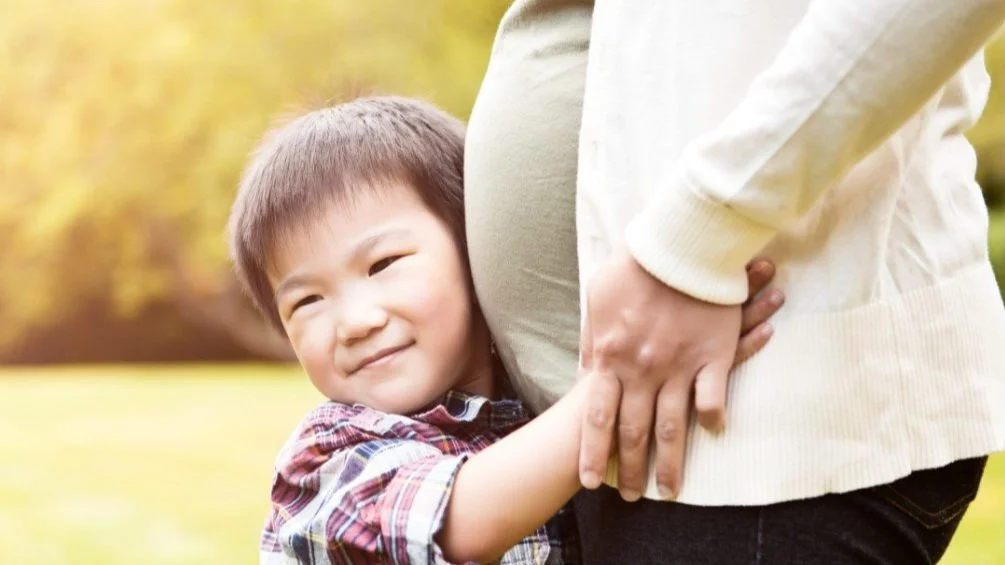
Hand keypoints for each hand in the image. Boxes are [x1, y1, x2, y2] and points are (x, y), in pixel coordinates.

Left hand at [578, 248, 781, 500]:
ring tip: (670, 491)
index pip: (595, 417)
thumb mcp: (597, 300)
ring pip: (672, 428)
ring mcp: (678, 366)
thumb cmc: (633, 267)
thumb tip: (587, 368)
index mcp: (610, 356)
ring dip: (671, 465)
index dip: (591, 453)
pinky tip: (711, 435)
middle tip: (632, 497)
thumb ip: (592, 339)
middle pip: (633, 432)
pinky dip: (711, 420)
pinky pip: (712, 399)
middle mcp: (641, 370)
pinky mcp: (712, 356)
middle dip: (630, 470)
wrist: (677, 244)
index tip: (588, 481)